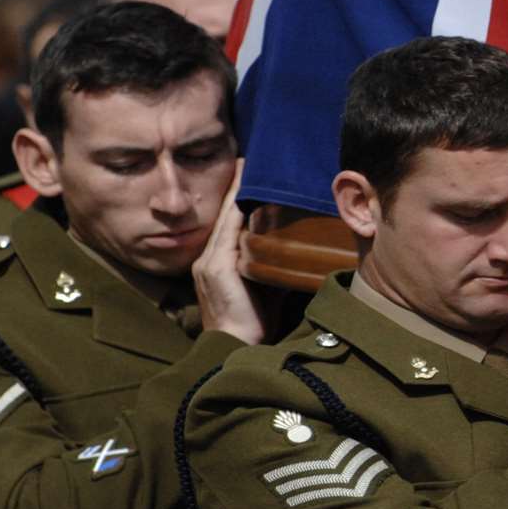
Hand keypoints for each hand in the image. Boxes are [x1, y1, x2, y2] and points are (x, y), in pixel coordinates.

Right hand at [194, 159, 264, 344]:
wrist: (238, 351)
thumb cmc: (255, 323)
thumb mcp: (265, 287)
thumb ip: (273, 265)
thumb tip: (300, 248)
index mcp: (217, 262)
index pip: (228, 221)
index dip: (238, 195)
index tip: (251, 171)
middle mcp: (208, 258)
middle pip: (224, 213)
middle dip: (237, 185)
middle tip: (251, 157)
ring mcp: (210, 262)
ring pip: (225, 217)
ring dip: (237, 190)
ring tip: (249, 165)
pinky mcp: (217, 269)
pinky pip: (228, 231)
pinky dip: (236, 209)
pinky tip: (246, 191)